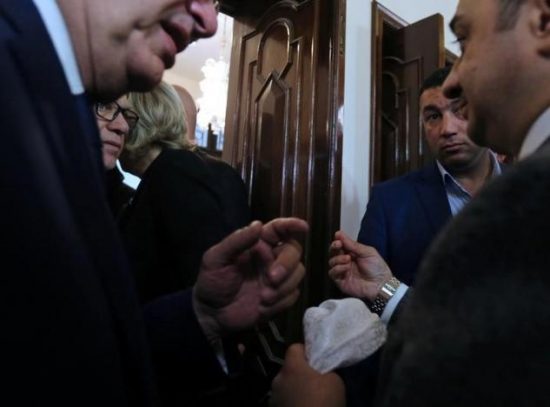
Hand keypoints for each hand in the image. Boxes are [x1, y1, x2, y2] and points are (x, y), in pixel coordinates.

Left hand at [193, 218, 307, 341]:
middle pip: (294, 251)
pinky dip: (280, 302)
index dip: (292, 225)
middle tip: (271, 278)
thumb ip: (237, 241)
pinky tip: (262, 307)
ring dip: (283, 287)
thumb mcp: (216, 258)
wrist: (212, 314)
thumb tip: (258, 225)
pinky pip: (293, 295)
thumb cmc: (212, 281)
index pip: (279, 229)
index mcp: (257, 244)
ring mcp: (278, 278)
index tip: (303, 228)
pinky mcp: (281, 297)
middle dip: (287, 265)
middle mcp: (271, 258)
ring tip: (262, 297)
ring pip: (298, 273)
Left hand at [270, 344, 344, 406]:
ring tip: (310, 400)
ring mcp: (274, 397)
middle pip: (289, 369)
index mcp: (292, 367)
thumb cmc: (323, 402)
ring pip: (285, 387)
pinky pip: (284, 402)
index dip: (306, 352)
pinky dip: (292, 404)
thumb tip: (321, 373)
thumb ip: (326, 371)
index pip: (295, 348)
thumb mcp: (335, 381)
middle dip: (300, 373)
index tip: (317, 361)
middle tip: (316, 382)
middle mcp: (278, 379)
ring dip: (295, 390)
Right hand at [328, 230, 391, 300]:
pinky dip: (338, 268)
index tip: (338, 238)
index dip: (337, 241)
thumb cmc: (377, 268)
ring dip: (338, 258)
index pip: (340, 246)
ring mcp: (342, 272)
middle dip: (334, 247)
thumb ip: (352, 244)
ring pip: (331, 262)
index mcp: (352, 254)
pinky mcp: (340, 281)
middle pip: (333, 253)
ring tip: (348, 259)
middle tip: (338, 245)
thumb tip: (339, 233)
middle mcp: (345, 262)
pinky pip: (332, 273)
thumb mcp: (367, 252)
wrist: (381, 285)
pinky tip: (346, 268)